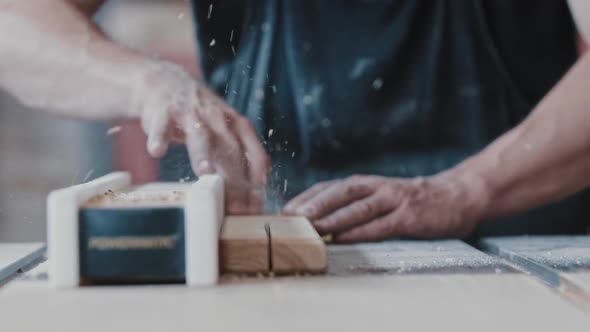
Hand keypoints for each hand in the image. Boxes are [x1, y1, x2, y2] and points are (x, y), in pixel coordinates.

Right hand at [134, 60, 269, 213]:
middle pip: (231, 151)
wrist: (165, 83)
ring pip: (200, 136)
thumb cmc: (200, 118)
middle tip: (234, 208)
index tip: (255, 207)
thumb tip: (250, 200)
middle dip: (234, 180)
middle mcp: (218, 119)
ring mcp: (191, 114)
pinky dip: (159, 138)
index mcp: (238, 127)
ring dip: (203, 154)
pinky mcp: (164, 112)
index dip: (257, 181)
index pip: (255, 155)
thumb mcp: (225, 133)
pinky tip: (157, 151)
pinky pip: (161, 126)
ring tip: (205, 173)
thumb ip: (237, 162)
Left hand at [283, 174, 487, 242]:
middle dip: (313, 203)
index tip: (285, 209)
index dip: (307, 197)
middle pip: (340, 192)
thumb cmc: (413, 199)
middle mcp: (377, 187)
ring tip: (311, 225)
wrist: (458, 194)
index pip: (330, 187)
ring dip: (332, 216)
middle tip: (290, 215)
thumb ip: (358, 203)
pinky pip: (380, 225)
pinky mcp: (409, 216)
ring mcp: (394, 200)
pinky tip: (343, 237)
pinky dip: (360, 231)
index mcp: (368, 183)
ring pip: (358, 207)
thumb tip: (324, 219)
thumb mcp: (382, 195)